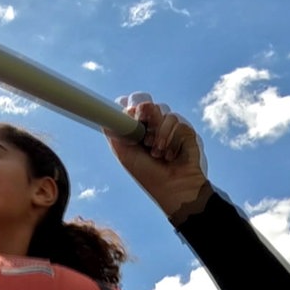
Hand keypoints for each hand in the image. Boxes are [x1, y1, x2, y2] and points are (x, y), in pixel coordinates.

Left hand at [105, 92, 210, 223]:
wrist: (173, 187)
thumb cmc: (148, 174)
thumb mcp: (124, 154)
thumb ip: (115, 132)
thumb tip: (106, 113)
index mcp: (136, 128)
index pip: (130, 104)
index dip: (130, 107)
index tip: (131, 117)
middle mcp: (151, 124)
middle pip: (146, 101)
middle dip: (144, 116)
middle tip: (145, 138)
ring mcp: (168, 126)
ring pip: (162, 111)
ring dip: (158, 134)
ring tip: (157, 153)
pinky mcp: (184, 130)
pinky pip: (176, 122)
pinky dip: (171, 141)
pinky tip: (170, 155)